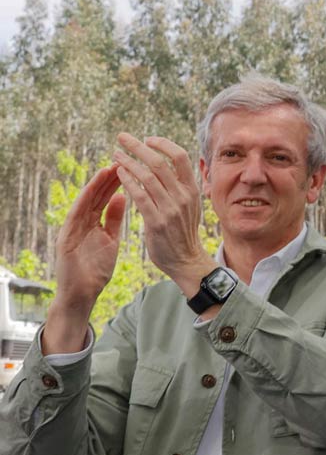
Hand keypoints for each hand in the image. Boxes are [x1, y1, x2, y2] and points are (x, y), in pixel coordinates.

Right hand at [49, 166, 125, 312]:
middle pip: (97, 196)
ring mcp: (72, 229)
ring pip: (85, 202)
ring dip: (96, 185)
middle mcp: (82, 222)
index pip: (107, 197)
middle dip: (109, 178)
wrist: (82, 294)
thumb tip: (123, 196)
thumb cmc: (96, 269)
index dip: (117, 182)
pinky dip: (83, 202)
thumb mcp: (110, 240)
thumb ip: (114, 219)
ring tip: (108, 169)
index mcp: (94, 223)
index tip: (131, 166)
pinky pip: (75, 217)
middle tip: (121, 160)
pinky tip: (92, 190)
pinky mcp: (65, 239)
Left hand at [113, 133, 211, 295]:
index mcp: (192, 189)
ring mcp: (171, 209)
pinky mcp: (157, 221)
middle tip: (122, 137)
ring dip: (128, 162)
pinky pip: (140, 196)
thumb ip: (180, 186)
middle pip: (160, 163)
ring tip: (115, 155)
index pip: (180, 157)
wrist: (186, 260)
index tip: (148, 139)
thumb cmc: (183, 231)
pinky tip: (118, 174)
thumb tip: (169, 165)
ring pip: (147, 177)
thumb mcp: (190, 205)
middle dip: (138, 146)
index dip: (163, 144)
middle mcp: (183, 196)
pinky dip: (128, 182)